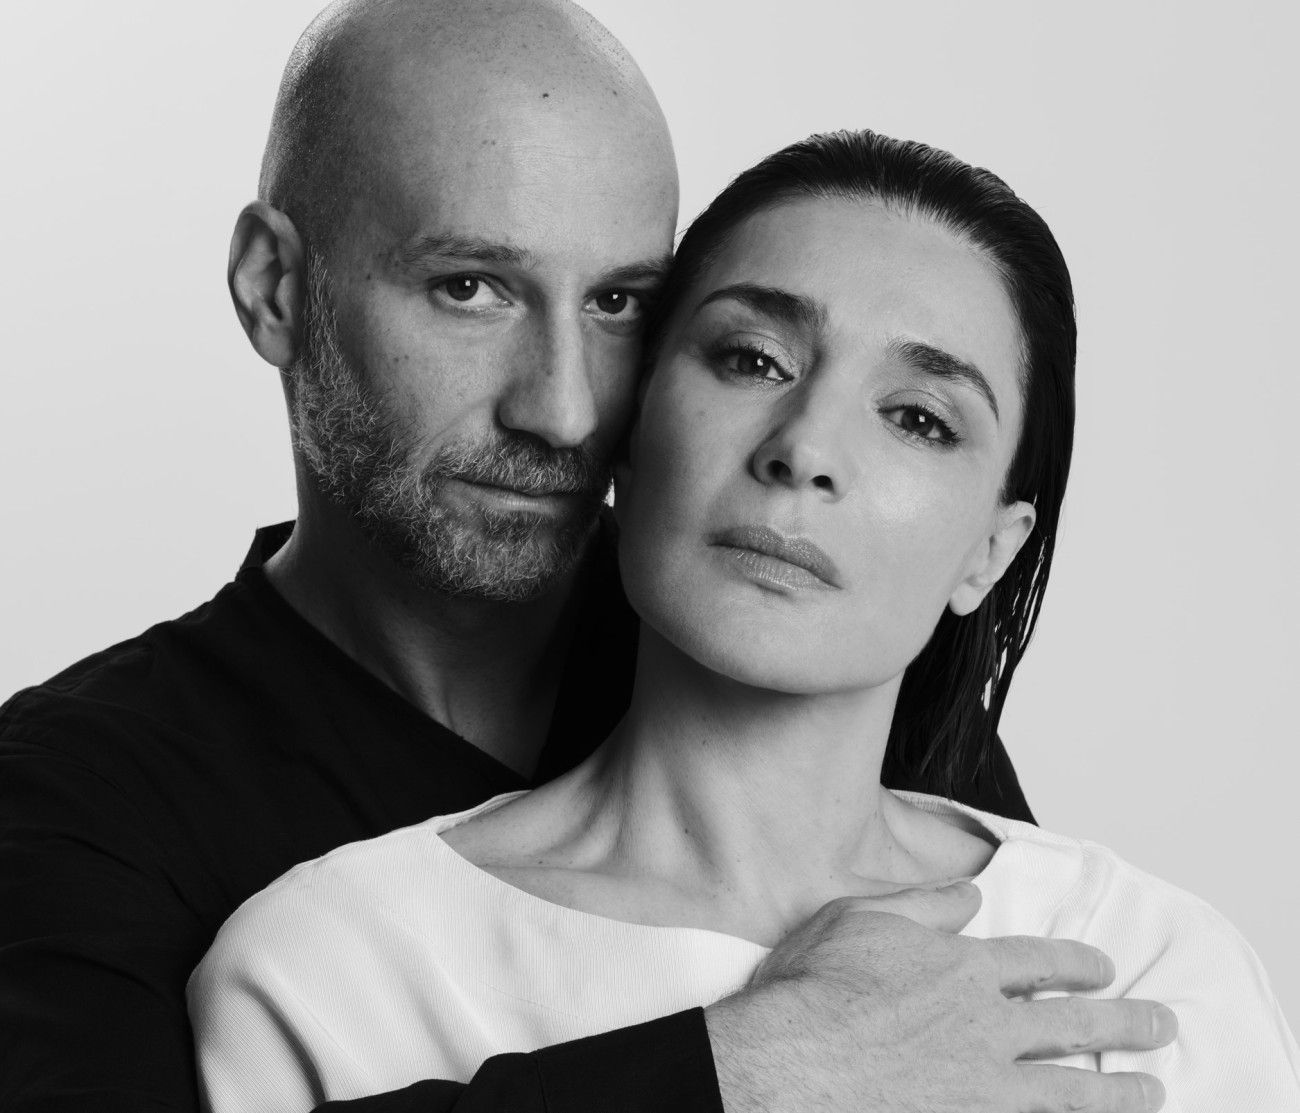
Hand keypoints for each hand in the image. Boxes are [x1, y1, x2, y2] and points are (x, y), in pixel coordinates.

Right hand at [704, 882, 1176, 1112]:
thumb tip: (971, 893)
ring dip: (1119, 1090)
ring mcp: (986, 1089)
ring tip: (1153, 1092)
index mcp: (964, 969)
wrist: (792, 1065)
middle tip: (1162, 1024)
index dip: (1078, 963)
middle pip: (1076, 1024)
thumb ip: (925, 905)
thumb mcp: (861, 918)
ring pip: (1073, 1089)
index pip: (1040, 960)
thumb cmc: (814, 990)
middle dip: (1126, 1022)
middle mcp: (988, 1028)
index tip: (1103, 967)